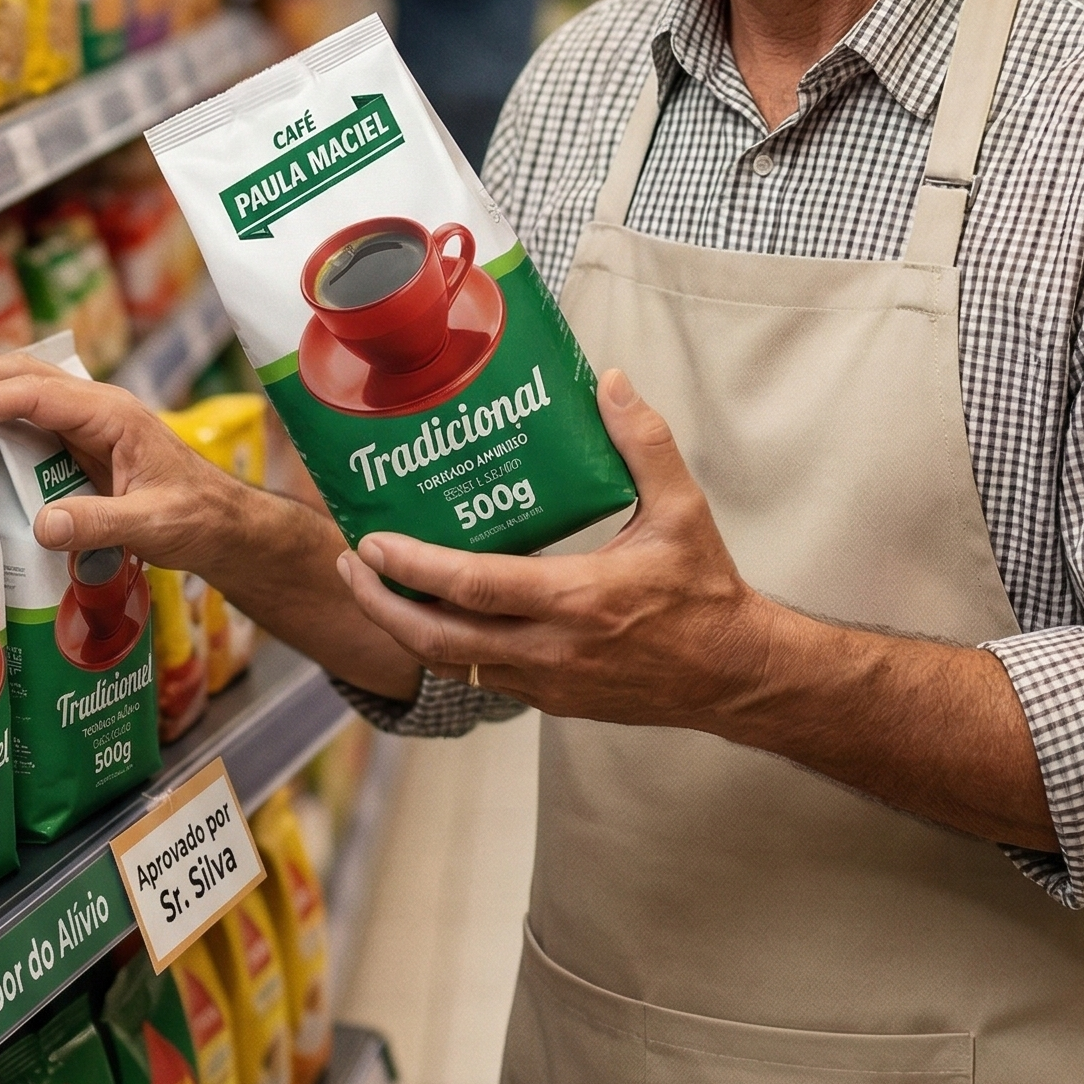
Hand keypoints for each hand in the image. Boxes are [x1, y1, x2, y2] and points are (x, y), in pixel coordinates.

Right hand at [0, 357, 421, 701]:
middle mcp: (100, 409)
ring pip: (29, 390)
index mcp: (113, 416)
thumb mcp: (151, 526)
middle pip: (27, 377)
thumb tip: (42, 523)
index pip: (36, 396)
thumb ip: (99, 524)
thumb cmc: (197, 520)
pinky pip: (35, 418)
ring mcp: (93, 423)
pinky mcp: (88, 443)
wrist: (227, 525)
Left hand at [338, 368, 1058, 846]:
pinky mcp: (553, 701)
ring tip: (372, 587)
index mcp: (578, 601)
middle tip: (347, 566)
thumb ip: (645, 444)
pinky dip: (447, 646)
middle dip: (382, 605)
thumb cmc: (706, 593)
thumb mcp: (682, 511)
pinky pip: (483, 675)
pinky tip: (431, 613)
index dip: (415, 568)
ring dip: (405, 628)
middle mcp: (553, 650)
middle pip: (440, 640)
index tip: (371, 544)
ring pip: (454, 663)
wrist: (735, 676)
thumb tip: (612, 382)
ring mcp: (548, 682)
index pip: (475, 588)